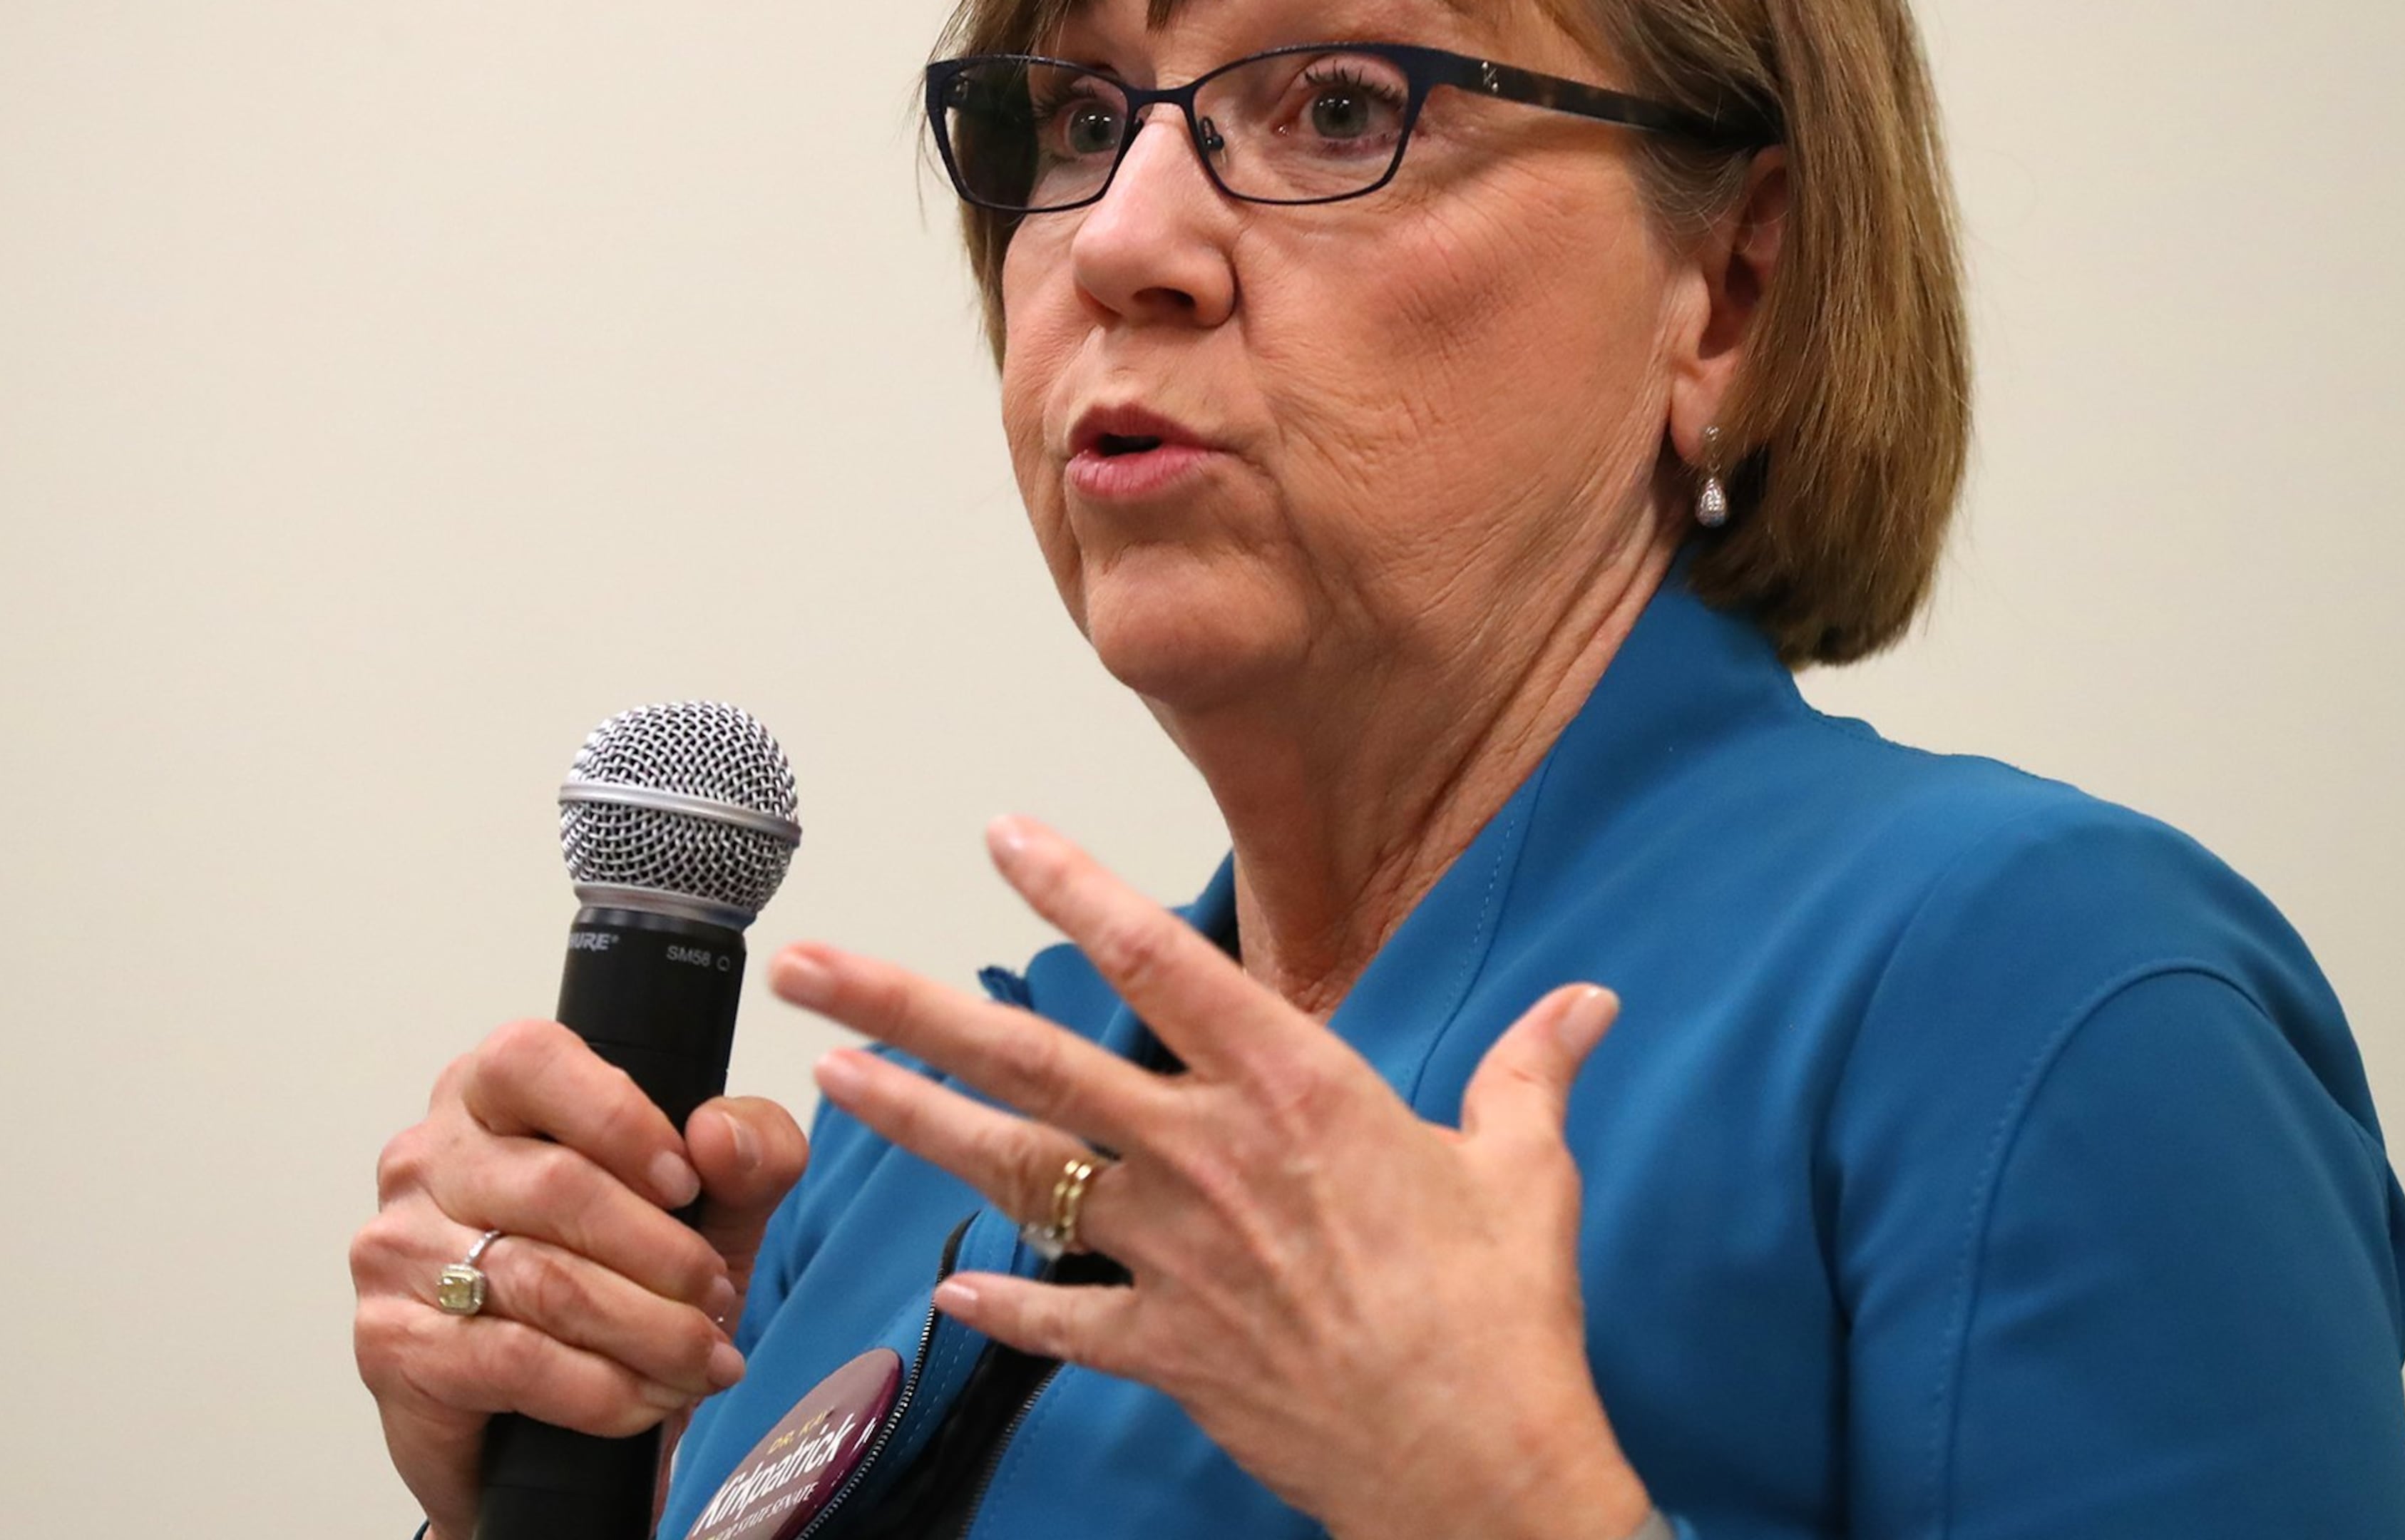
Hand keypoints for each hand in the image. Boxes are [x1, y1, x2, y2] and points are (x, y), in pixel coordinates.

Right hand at [349, 1020, 808, 1539]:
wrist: (557, 1426)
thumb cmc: (624, 1280)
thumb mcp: (714, 1207)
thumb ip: (749, 1152)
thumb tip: (719, 1136)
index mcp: (488, 1093)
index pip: (531, 1061)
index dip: (618, 1119)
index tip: (685, 1183)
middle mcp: (427, 1158)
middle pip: (556, 1185)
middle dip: (664, 1254)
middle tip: (717, 1297)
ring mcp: (397, 1249)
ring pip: (543, 1280)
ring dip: (649, 1330)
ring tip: (704, 1358)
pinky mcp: (392, 1342)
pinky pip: (514, 1360)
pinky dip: (603, 1387)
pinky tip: (649, 1398)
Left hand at [771, 817, 1651, 1539]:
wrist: (1478, 1468)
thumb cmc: (1503, 1318)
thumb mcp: (1526, 1170)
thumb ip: (1534, 1071)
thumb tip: (1590, 1003)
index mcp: (1298, 1093)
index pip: (1165, 965)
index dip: (1075, 891)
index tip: (1002, 835)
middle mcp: (1211, 1160)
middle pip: (1036, 1062)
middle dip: (912, 1004)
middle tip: (814, 963)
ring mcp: (1174, 1258)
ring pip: (1017, 1172)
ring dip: (915, 1123)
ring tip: (828, 1077)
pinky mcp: (1164, 1349)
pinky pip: (1060, 1321)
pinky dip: (1003, 1308)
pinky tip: (946, 1293)